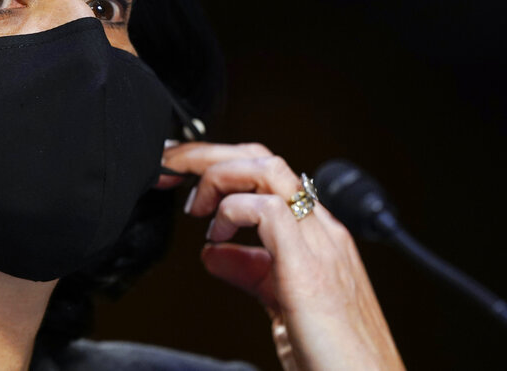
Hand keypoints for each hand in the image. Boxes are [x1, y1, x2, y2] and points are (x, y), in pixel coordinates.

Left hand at [162, 142, 404, 370]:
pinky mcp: (309, 268)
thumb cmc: (335, 357)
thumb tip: (213, 252)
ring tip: (194, 205)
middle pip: (261, 158)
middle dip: (208, 154)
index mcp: (316, 235)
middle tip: (171, 168)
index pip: (266, 173)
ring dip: (217, 174)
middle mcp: (321, 230)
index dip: (219, 165)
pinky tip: (217, 236)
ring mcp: (320, 244)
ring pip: (266, 169)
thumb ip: (251, 271)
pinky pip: (268, 210)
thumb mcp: (282, 304)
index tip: (181, 176)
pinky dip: (233, 212)